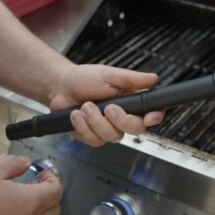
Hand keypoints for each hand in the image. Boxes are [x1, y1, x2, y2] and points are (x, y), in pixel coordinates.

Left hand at [49, 64, 163, 146]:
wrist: (61, 87)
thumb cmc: (84, 79)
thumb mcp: (109, 74)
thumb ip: (132, 79)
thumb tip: (153, 78)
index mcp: (131, 100)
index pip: (152, 113)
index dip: (154, 117)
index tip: (149, 117)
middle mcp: (122, 117)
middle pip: (136, 129)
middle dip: (121, 120)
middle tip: (108, 107)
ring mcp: (108, 128)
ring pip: (113, 136)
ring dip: (96, 121)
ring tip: (85, 106)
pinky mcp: (93, 136)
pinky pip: (94, 140)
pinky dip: (83, 126)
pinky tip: (76, 114)